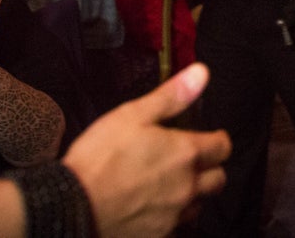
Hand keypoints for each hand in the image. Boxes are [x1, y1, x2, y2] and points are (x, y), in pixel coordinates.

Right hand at [64, 63, 231, 237]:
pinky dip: (171, 215)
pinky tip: (152, 207)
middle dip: (211, 168)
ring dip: (192, 193)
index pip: (223, 147)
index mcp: (185, 154)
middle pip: (218, 179)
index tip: (209, 137)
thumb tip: (201, 73)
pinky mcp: (157, 235)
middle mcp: (187, 187)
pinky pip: (176, 226)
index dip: (218, 140)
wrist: (72, 206)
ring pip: (199, 205)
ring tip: (172, 184)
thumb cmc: (100, 159)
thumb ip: (172, 96)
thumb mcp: (133, 115)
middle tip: (193, 161)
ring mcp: (173, 215)